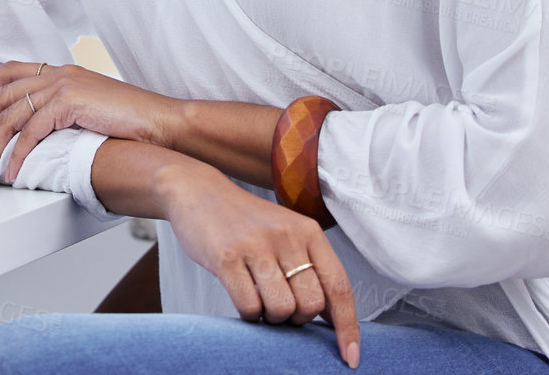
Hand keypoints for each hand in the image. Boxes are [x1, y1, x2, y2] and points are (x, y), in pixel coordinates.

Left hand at [0, 61, 182, 185]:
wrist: (163, 122)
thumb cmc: (134, 122)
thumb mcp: (92, 108)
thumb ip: (65, 111)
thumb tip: (39, 133)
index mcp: (61, 72)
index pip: (10, 71)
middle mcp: (58, 74)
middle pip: (0, 95)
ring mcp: (63, 86)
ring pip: (10, 117)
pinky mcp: (69, 103)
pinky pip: (31, 132)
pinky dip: (17, 155)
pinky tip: (11, 173)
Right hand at [164, 162, 360, 368]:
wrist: (198, 191)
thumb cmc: (245, 221)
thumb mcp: (286, 232)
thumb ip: (310, 267)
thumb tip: (333, 318)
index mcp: (308, 231)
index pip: (339, 287)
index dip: (347, 327)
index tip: (350, 356)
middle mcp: (286, 236)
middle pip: (311, 305)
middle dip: (297, 318)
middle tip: (279, 304)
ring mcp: (255, 246)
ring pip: (282, 310)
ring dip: (271, 317)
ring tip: (259, 298)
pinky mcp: (226, 257)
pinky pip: (249, 307)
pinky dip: (249, 314)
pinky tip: (241, 296)